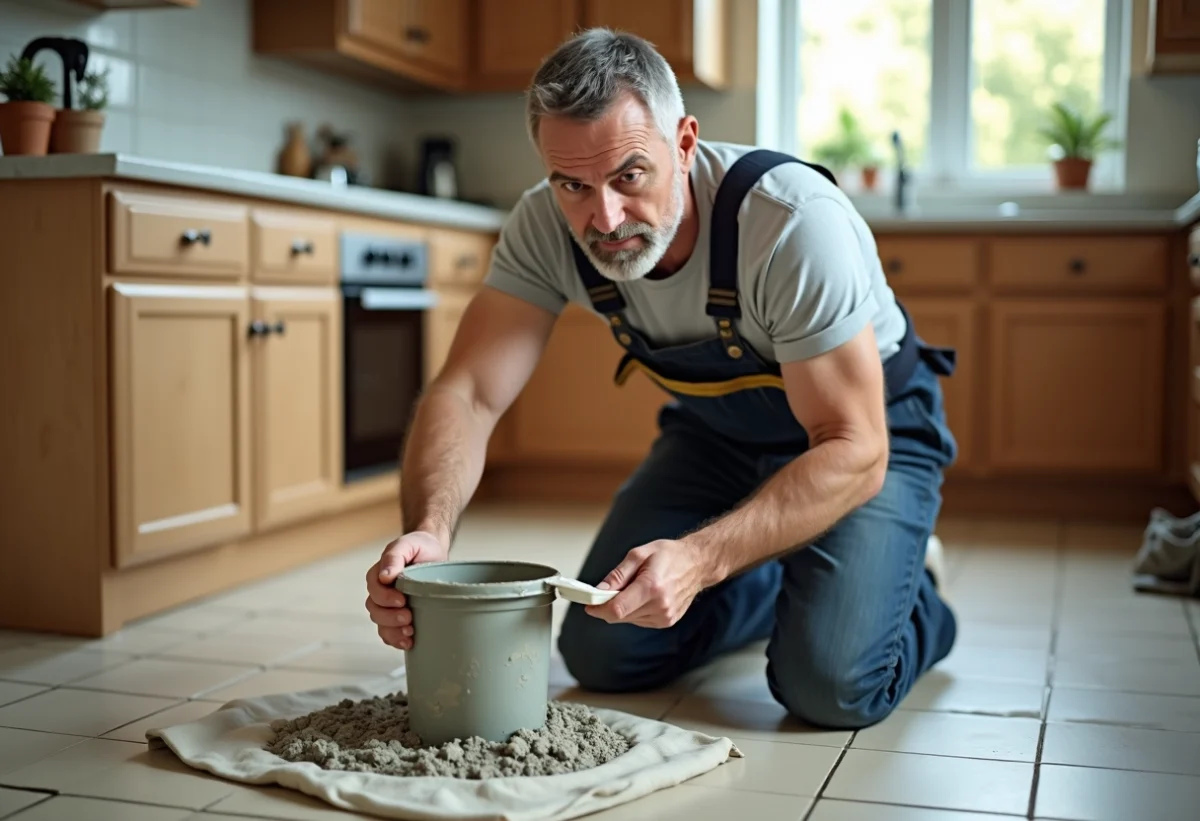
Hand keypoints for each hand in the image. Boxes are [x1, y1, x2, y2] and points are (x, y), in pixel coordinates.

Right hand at [365, 531, 446, 649]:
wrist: (434, 552)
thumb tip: (384, 577)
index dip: (385, 598)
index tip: (402, 600)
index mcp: (378, 575)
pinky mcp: (399, 616)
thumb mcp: (407, 545)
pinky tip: (408, 642)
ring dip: (393, 631)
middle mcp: (381, 592)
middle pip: (375, 610)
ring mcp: (389, 606)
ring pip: (381, 625)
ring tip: (409, 633)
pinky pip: (390, 633)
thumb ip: (394, 557)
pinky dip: (396, 640)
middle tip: (408, 617)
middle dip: (390, 618)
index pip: (374, 590)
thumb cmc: (419, 546)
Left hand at [584, 539, 710, 628]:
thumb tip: (599, 590)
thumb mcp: (639, 554)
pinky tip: (644, 595)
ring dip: (623, 607)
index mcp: (651, 587)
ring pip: (628, 619)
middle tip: (608, 589)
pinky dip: (635, 610)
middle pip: (620, 616)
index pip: (617, 608)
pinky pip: (639, 620)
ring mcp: (665, 617)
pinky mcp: (667, 622)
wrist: (697, 564)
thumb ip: (617, 574)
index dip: (598, 608)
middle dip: (608, 605)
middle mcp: (659, 606)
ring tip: (635, 587)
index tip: (588, 604)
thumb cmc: (670, 555)